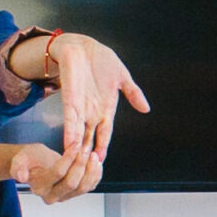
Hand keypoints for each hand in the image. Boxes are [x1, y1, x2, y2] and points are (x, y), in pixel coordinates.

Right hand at [0, 135, 94, 202]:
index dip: (68, 158)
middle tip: (86, 148)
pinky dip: (95, 175)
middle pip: (71, 182)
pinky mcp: (74, 194)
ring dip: (91, 170)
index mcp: (38, 186)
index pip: (57, 173)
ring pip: (83, 187)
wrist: (35, 165)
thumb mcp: (20, 158)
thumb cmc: (30, 160)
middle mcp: (51, 195)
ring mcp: (64, 196)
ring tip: (93, 155)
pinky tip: (96, 163)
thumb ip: (18, 167)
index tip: (75, 144)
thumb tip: (20, 177)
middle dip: (81, 164)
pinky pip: (89, 187)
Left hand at [37, 33, 149, 184]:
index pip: (105, 133)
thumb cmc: (100, 60)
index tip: (102, 161)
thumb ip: (133, 93)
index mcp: (105, 108)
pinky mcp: (70, 99)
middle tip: (87, 171)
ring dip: (79, 149)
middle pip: (91, 138)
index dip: (103, 147)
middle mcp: (91, 112)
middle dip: (89, 154)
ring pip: (79, 134)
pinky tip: (70, 144)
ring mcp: (80, 107)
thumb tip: (146, 108)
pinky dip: (70, 131)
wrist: (81, 45)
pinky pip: (70, 119)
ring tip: (77, 164)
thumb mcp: (122, 77)